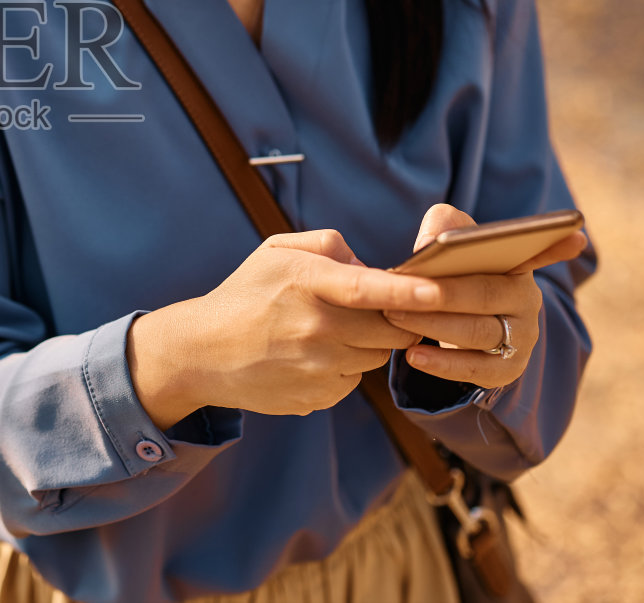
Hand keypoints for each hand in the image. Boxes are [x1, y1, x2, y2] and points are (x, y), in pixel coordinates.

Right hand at [128, 229, 444, 425]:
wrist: (202, 353)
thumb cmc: (245, 294)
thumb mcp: (276, 251)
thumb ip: (329, 245)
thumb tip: (371, 267)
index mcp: (304, 283)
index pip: (368, 288)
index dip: (410, 291)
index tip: (441, 290)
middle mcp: (314, 328)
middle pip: (389, 328)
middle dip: (395, 316)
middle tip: (375, 306)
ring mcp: (315, 368)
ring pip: (377, 356)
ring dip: (369, 341)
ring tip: (330, 329)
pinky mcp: (316, 398)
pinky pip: (354, 380)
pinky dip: (346, 366)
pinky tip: (312, 355)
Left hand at [381, 204, 588, 387]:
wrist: (456, 325)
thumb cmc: (453, 274)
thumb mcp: (451, 244)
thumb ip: (443, 227)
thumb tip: (431, 242)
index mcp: (518, 264)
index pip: (539, 251)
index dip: (558, 245)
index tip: (575, 235)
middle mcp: (527, 300)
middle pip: (486, 294)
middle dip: (442, 292)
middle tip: (401, 289)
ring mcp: (521, 337)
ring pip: (478, 332)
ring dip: (433, 325)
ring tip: (395, 316)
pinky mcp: (507, 369)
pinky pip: (476, 369)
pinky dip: (443, 364)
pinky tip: (414, 355)